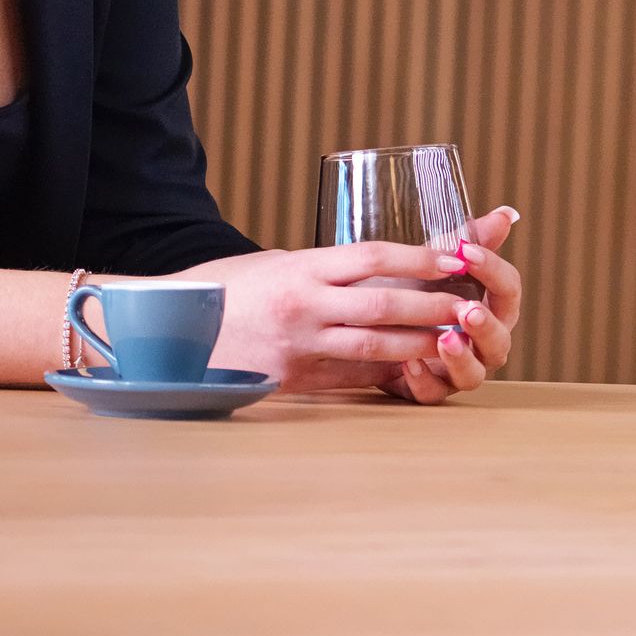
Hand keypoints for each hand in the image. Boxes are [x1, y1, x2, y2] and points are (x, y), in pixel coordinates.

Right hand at [210, 237, 481, 394]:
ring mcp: (297, 346)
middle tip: (471, 304)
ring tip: (455, 339)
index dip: (418, 257)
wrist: (164, 331)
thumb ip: (320, 270)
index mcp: (300, 268)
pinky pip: (348, 376)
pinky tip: (413, 372)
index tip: (455, 257)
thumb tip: (370, 269)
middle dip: (433, 304)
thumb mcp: (272, 264)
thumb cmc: (222, 291)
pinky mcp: (290, 380)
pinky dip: (384, 373)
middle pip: (383, 303)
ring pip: (373, 345)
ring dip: (419, 343)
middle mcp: (302, 305)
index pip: (371, 256)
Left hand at [393, 209, 524, 405]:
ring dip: (461, 358)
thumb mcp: (434, 263)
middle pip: (500, 340)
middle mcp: (481, 343)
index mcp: (490, 308)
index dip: (492, 271)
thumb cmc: (409, 289)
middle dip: (485, 325)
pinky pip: (434, 394)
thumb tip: (506, 214)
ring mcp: (457, 370)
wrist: (366, 322)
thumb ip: (469, 241)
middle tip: (467, 310)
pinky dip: (424, 380)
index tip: (467, 253)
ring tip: (444, 339)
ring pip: (474, 375)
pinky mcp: (429, 389)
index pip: (507, 290)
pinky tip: (408, 364)